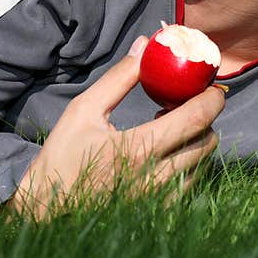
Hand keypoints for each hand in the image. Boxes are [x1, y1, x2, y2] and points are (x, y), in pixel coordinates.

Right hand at [3, 37, 224, 219]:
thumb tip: (145, 45)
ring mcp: (160, 198)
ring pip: (201, 165)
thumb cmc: (62, 157)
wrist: (45, 210)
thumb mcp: (83, 110)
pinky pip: (189, 184)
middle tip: (186, 105)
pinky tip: (162, 155)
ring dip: (195, 142)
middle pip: (207, 141)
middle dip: (205, 119)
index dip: (212, 99)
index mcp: (139, 148)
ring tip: (168, 130)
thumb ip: (119, 78)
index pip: (196, 119)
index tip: (211, 86)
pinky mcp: (159, 212)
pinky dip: (186, 165)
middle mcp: (156, 177)